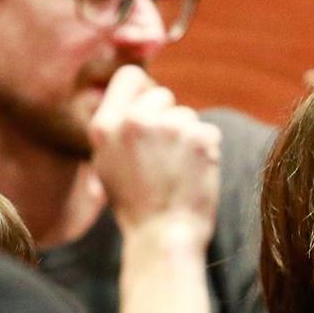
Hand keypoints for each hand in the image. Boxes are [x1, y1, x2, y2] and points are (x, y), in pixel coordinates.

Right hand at [87, 65, 221, 240]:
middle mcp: (133, 121)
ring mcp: (167, 127)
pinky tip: (193, 175)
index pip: (129, 76)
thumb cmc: (136, 205)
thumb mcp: (107, 163)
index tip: (151, 110)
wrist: (163, 236)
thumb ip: (116, 127)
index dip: (143, 90)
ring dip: (187, 138)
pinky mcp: (198, 138)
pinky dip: (207, 151)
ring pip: (187, 115)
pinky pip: (208, 131)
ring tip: (176, 172)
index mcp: (104, 125)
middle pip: (162, 94)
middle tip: (164, 157)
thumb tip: (134, 95)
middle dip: (168, 119)